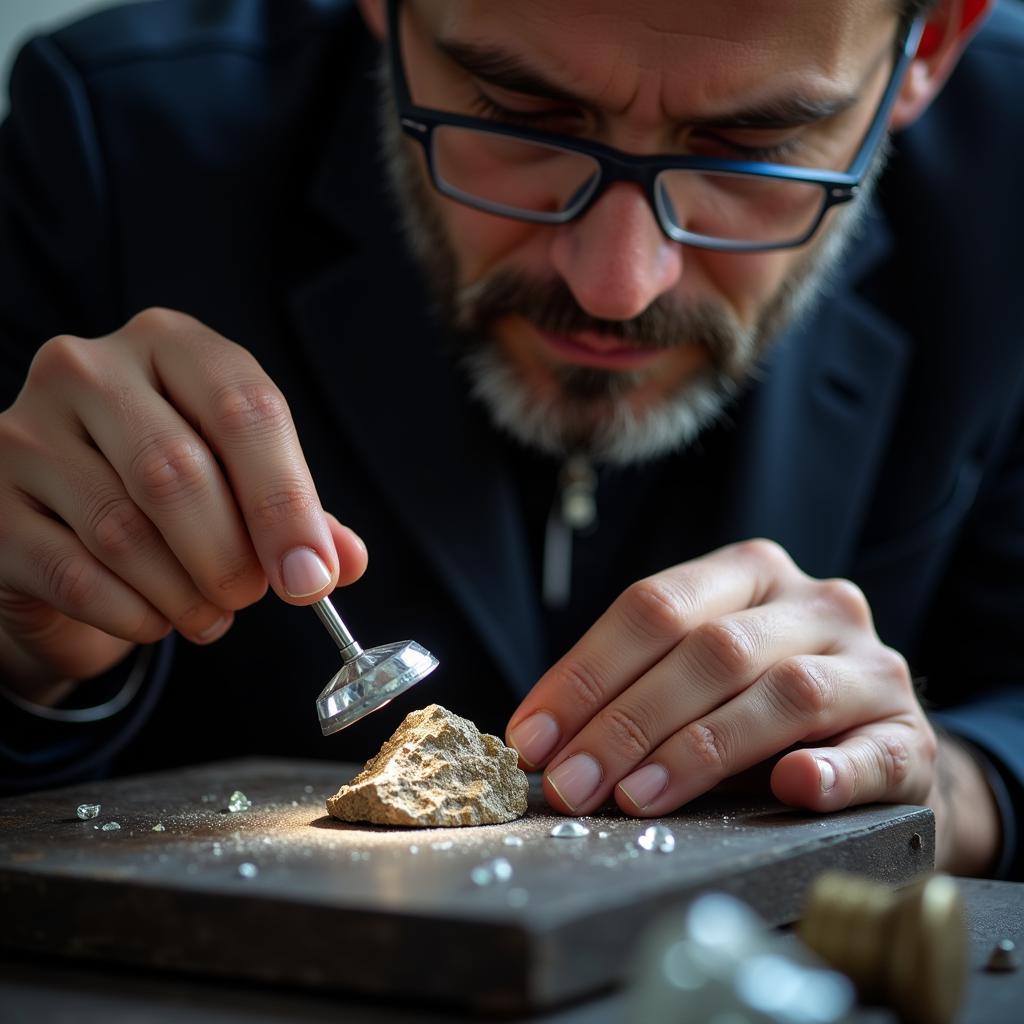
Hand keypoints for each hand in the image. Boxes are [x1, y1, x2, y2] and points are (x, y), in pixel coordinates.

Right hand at [0, 308, 366, 693]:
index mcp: (172, 346)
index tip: (311, 577)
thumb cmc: (169, 491)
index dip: (285, 503)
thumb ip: (298, 515)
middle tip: (253, 596)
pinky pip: (75, 575)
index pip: (244, 410)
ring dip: (184, 594)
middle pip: (176, 471)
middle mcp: (90, 370)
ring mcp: (26, 431)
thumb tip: (342, 561)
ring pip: (123, 531)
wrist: (65, 519)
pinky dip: (133, 614)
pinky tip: (156, 618)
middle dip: (230, 557)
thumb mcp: (241, 483)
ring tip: (210, 613)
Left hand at [507, 539, 943, 828]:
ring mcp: (870, 665)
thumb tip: (541, 738)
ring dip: (699, 749)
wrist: (871, 739)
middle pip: (710, 649)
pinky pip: (874, 750)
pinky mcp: (910, 734)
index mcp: (749, 572)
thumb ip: (633, 686)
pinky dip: (831, 771)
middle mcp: (814, 603)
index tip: (534, 737)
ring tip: (638, 796)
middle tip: (574, 784)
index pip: (654, 607)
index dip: (586, 673)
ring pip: (784, 691)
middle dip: (628, 721)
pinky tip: (791, 787)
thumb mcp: (696, 672)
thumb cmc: (756, 703)